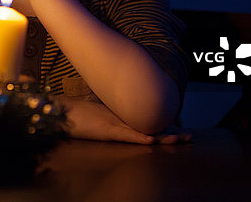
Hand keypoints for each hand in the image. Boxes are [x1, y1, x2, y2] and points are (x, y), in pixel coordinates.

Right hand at [61, 97, 191, 144]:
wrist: (61, 110)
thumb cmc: (76, 116)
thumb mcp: (96, 120)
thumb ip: (110, 122)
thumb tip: (122, 127)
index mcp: (120, 117)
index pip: (145, 123)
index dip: (163, 128)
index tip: (179, 131)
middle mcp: (121, 118)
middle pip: (149, 126)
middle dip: (170, 132)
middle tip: (189, 136)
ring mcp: (114, 123)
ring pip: (143, 130)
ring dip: (162, 136)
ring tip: (179, 139)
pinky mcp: (106, 130)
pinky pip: (126, 135)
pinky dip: (140, 138)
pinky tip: (152, 140)